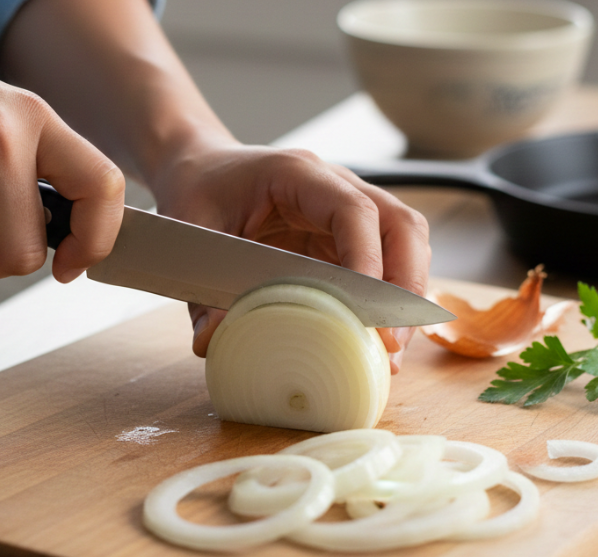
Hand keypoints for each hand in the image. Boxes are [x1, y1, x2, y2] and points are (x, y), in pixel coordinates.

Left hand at [151, 142, 430, 374]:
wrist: (201, 168)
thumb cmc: (198, 190)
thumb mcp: (190, 232)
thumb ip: (199, 289)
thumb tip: (213, 340)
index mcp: (297, 173)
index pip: (354, 211)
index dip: (368, 259)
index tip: (367, 310)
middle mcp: (335, 186)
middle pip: (401, 224)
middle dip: (406, 283)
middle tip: (394, 340)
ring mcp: (345, 209)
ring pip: (405, 243)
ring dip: (407, 293)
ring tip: (391, 347)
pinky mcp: (344, 236)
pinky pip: (386, 261)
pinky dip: (390, 297)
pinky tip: (378, 335)